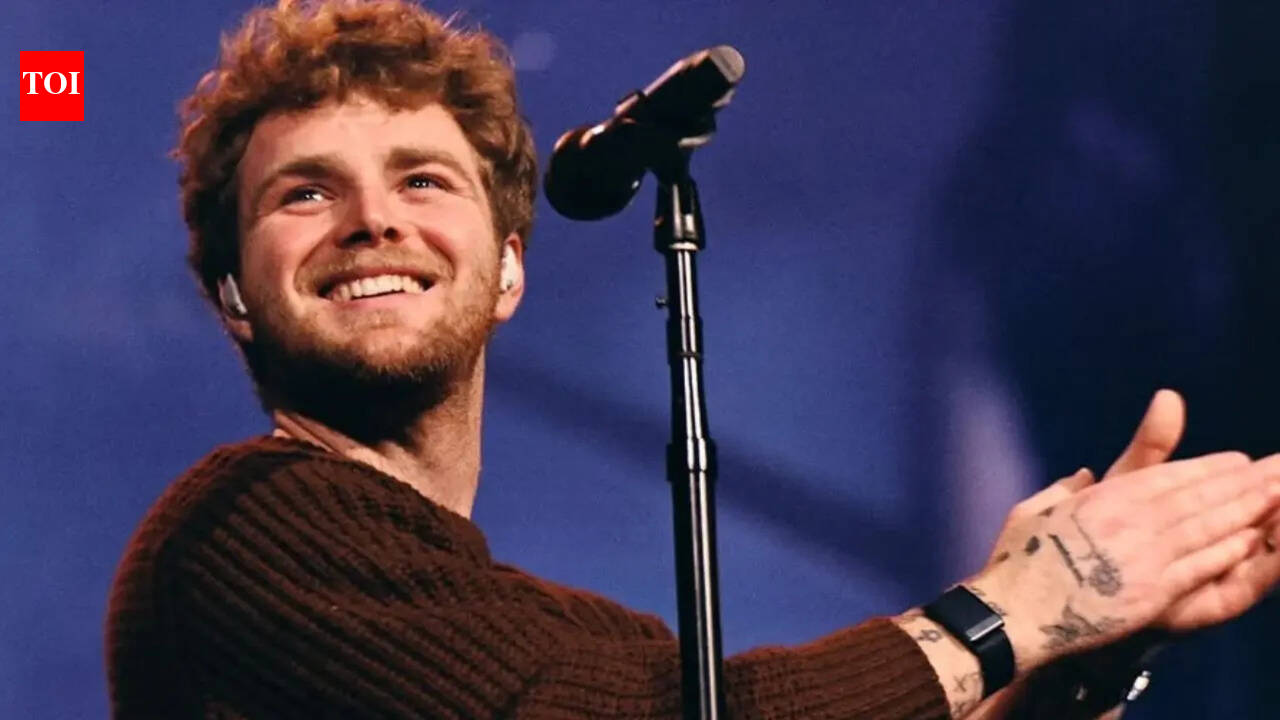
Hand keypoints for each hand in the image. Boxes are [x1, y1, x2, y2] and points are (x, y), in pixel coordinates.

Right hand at [968, 393, 1279, 673]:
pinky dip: (1227, 552)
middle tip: (1276, 471)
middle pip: (1197, 497)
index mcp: (1102, 498)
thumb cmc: (1016, 563)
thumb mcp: (1034, 509)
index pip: (1168, 476)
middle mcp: (1128, 520)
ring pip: (1206, 527)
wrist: (1015, 613)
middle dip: (1242, 483)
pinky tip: (1251, 540)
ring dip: (1246, 511)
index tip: (1239, 463)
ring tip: (1277, 496)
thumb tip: (1083, 474)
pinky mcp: (1152, 592)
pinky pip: (1199, 567)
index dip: (1208, 468)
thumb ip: (1064, 489)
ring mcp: (1143, 557)